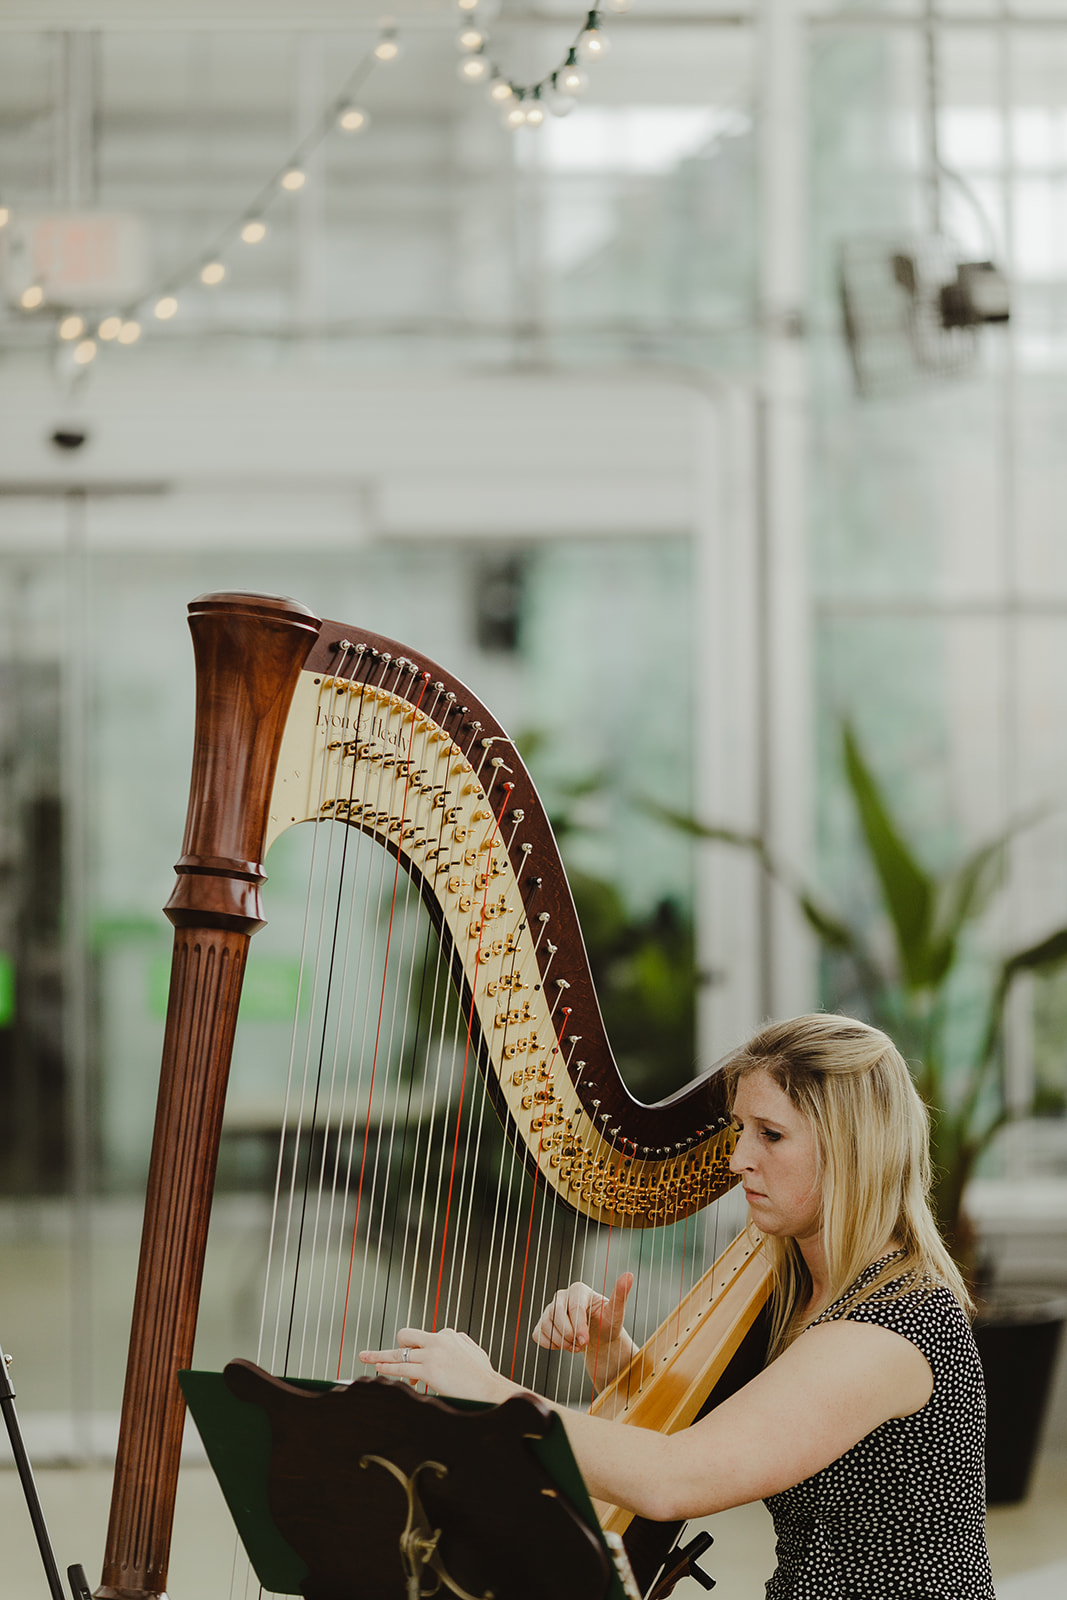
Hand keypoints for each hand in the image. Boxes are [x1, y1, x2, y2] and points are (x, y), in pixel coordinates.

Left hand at [359, 1327, 511, 1404]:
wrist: (490, 1389)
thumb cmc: (484, 1377)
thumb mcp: (474, 1353)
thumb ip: (461, 1345)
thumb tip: (455, 1341)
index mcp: (449, 1335)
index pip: (424, 1338)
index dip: (416, 1353)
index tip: (416, 1372)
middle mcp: (438, 1340)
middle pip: (406, 1336)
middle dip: (397, 1347)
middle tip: (383, 1357)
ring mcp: (432, 1354)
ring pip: (399, 1353)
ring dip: (380, 1356)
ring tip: (364, 1356)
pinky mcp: (429, 1370)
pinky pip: (401, 1367)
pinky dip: (386, 1367)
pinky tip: (376, 1368)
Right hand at [532, 1273, 634, 1357]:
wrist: (598, 1338)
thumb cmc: (607, 1323)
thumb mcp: (616, 1312)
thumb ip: (620, 1294)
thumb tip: (629, 1275)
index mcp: (578, 1290)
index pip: (574, 1307)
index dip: (579, 1326)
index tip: (586, 1342)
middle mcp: (561, 1296)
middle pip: (556, 1315)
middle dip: (569, 1335)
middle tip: (582, 1345)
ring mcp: (549, 1309)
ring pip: (545, 1325)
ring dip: (561, 1342)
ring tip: (576, 1346)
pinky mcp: (542, 1322)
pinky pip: (538, 1334)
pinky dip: (550, 1344)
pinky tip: (564, 1345)